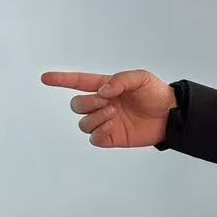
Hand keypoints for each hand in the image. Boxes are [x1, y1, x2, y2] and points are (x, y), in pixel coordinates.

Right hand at [40, 69, 178, 148]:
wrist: (171, 116)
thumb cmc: (156, 94)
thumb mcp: (141, 78)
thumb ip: (120, 80)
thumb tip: (102, 91)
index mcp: (106, 87)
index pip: (79, 83)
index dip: (61, 80)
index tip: (45, 78)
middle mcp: (102, 104)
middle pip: (76, 105)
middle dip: (87, 103)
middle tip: (107, 102)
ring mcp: (105, 122)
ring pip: (83, 123)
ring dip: (96, 118)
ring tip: (115, 114)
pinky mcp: (111, 137)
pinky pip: (94, 138)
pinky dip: (100, 132)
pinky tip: (113, 127)